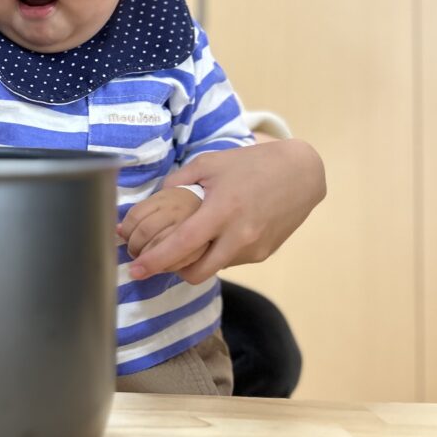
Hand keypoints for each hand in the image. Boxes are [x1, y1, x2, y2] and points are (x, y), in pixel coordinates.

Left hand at [118, 139, 325, 283]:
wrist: (300, 173)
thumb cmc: (250, 164)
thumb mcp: (209, 164)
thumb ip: (178, 182)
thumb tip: (153, 200)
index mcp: (222, 211)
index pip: (181, 245)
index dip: (155, 261)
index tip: (136, 269)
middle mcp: (240, 235)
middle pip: (196, 272)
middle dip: (171, 271)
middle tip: (156, 260)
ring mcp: (254, 249)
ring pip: (213, 268)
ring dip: (195, 261)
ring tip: (187, 240)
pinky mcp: (264, 254)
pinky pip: (230, 261)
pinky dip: (216, 254)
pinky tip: (215, 234)